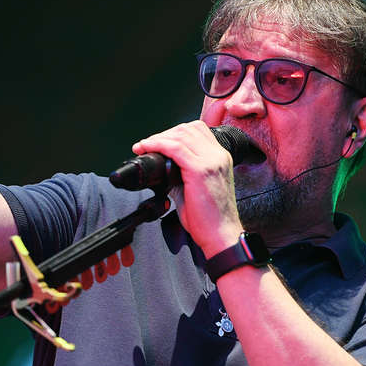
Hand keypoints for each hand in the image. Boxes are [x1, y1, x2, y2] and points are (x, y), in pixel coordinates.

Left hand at [132, 121, 243, 257]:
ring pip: (181, 135)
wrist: (221, 236)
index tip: (159, 142)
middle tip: (148, 144)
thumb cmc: (210, 219)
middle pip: (188, 128)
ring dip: (159, 137)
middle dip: (165, 133)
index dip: (175, 132)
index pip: (198, 131)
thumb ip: (181, 176)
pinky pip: (175, 148)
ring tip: (144, 146)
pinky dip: (158, 144)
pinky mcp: (200, 170)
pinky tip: (148, 148)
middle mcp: (219, 155)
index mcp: (221, 158)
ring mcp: (211, 161)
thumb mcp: (196, 189)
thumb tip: (163, 171)